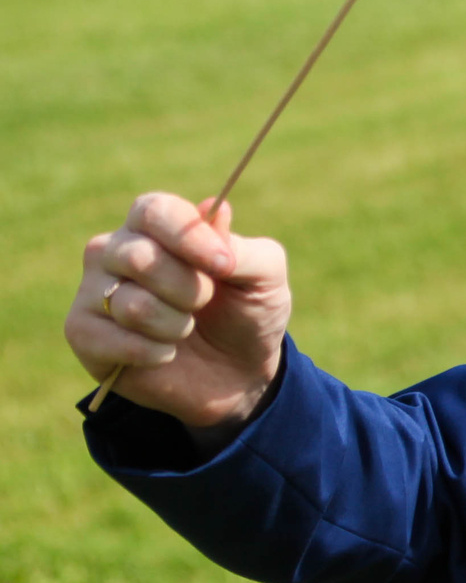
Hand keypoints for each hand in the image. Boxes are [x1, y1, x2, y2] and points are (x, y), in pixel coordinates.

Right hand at [66, 192, 290, 436]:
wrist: (238, 373)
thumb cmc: (247, 312)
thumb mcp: (266, 277)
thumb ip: (244, 247)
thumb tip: (216, 209)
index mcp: (155, 224)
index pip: (154, 211)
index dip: (188, 238)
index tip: (223, 266)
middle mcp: (114, 250)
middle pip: (139, 258)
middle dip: (190, 291)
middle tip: (205, 303)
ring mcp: (92, 290)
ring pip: (131, 305)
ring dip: (175, 326)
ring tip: (184, 329)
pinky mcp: (83, 332)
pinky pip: (116, 341)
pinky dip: (155, 353)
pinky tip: (165, 354)